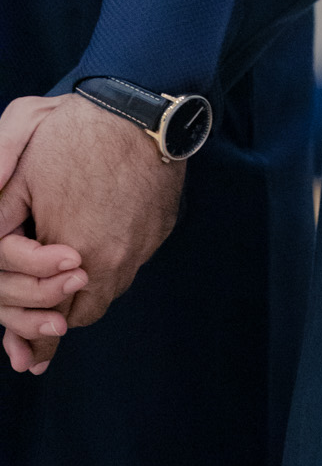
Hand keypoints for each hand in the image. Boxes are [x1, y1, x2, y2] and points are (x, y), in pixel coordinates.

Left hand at [0, 93, 182, 370]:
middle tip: (47, 325)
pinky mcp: (161, 228)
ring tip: (74, 282)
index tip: (27, 358)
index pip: (51, 319)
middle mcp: (112, 260)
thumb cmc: (77, 135)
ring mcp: (142, 245)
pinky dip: (115, 261)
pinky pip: (133, 260)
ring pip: (112, 289)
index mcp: (71, 254)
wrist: (143, 106)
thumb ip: (1, 219)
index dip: (34, 340)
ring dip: (90, 290)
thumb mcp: (21, 175)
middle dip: (61, 318)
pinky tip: (104, 240)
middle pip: (82, 314)